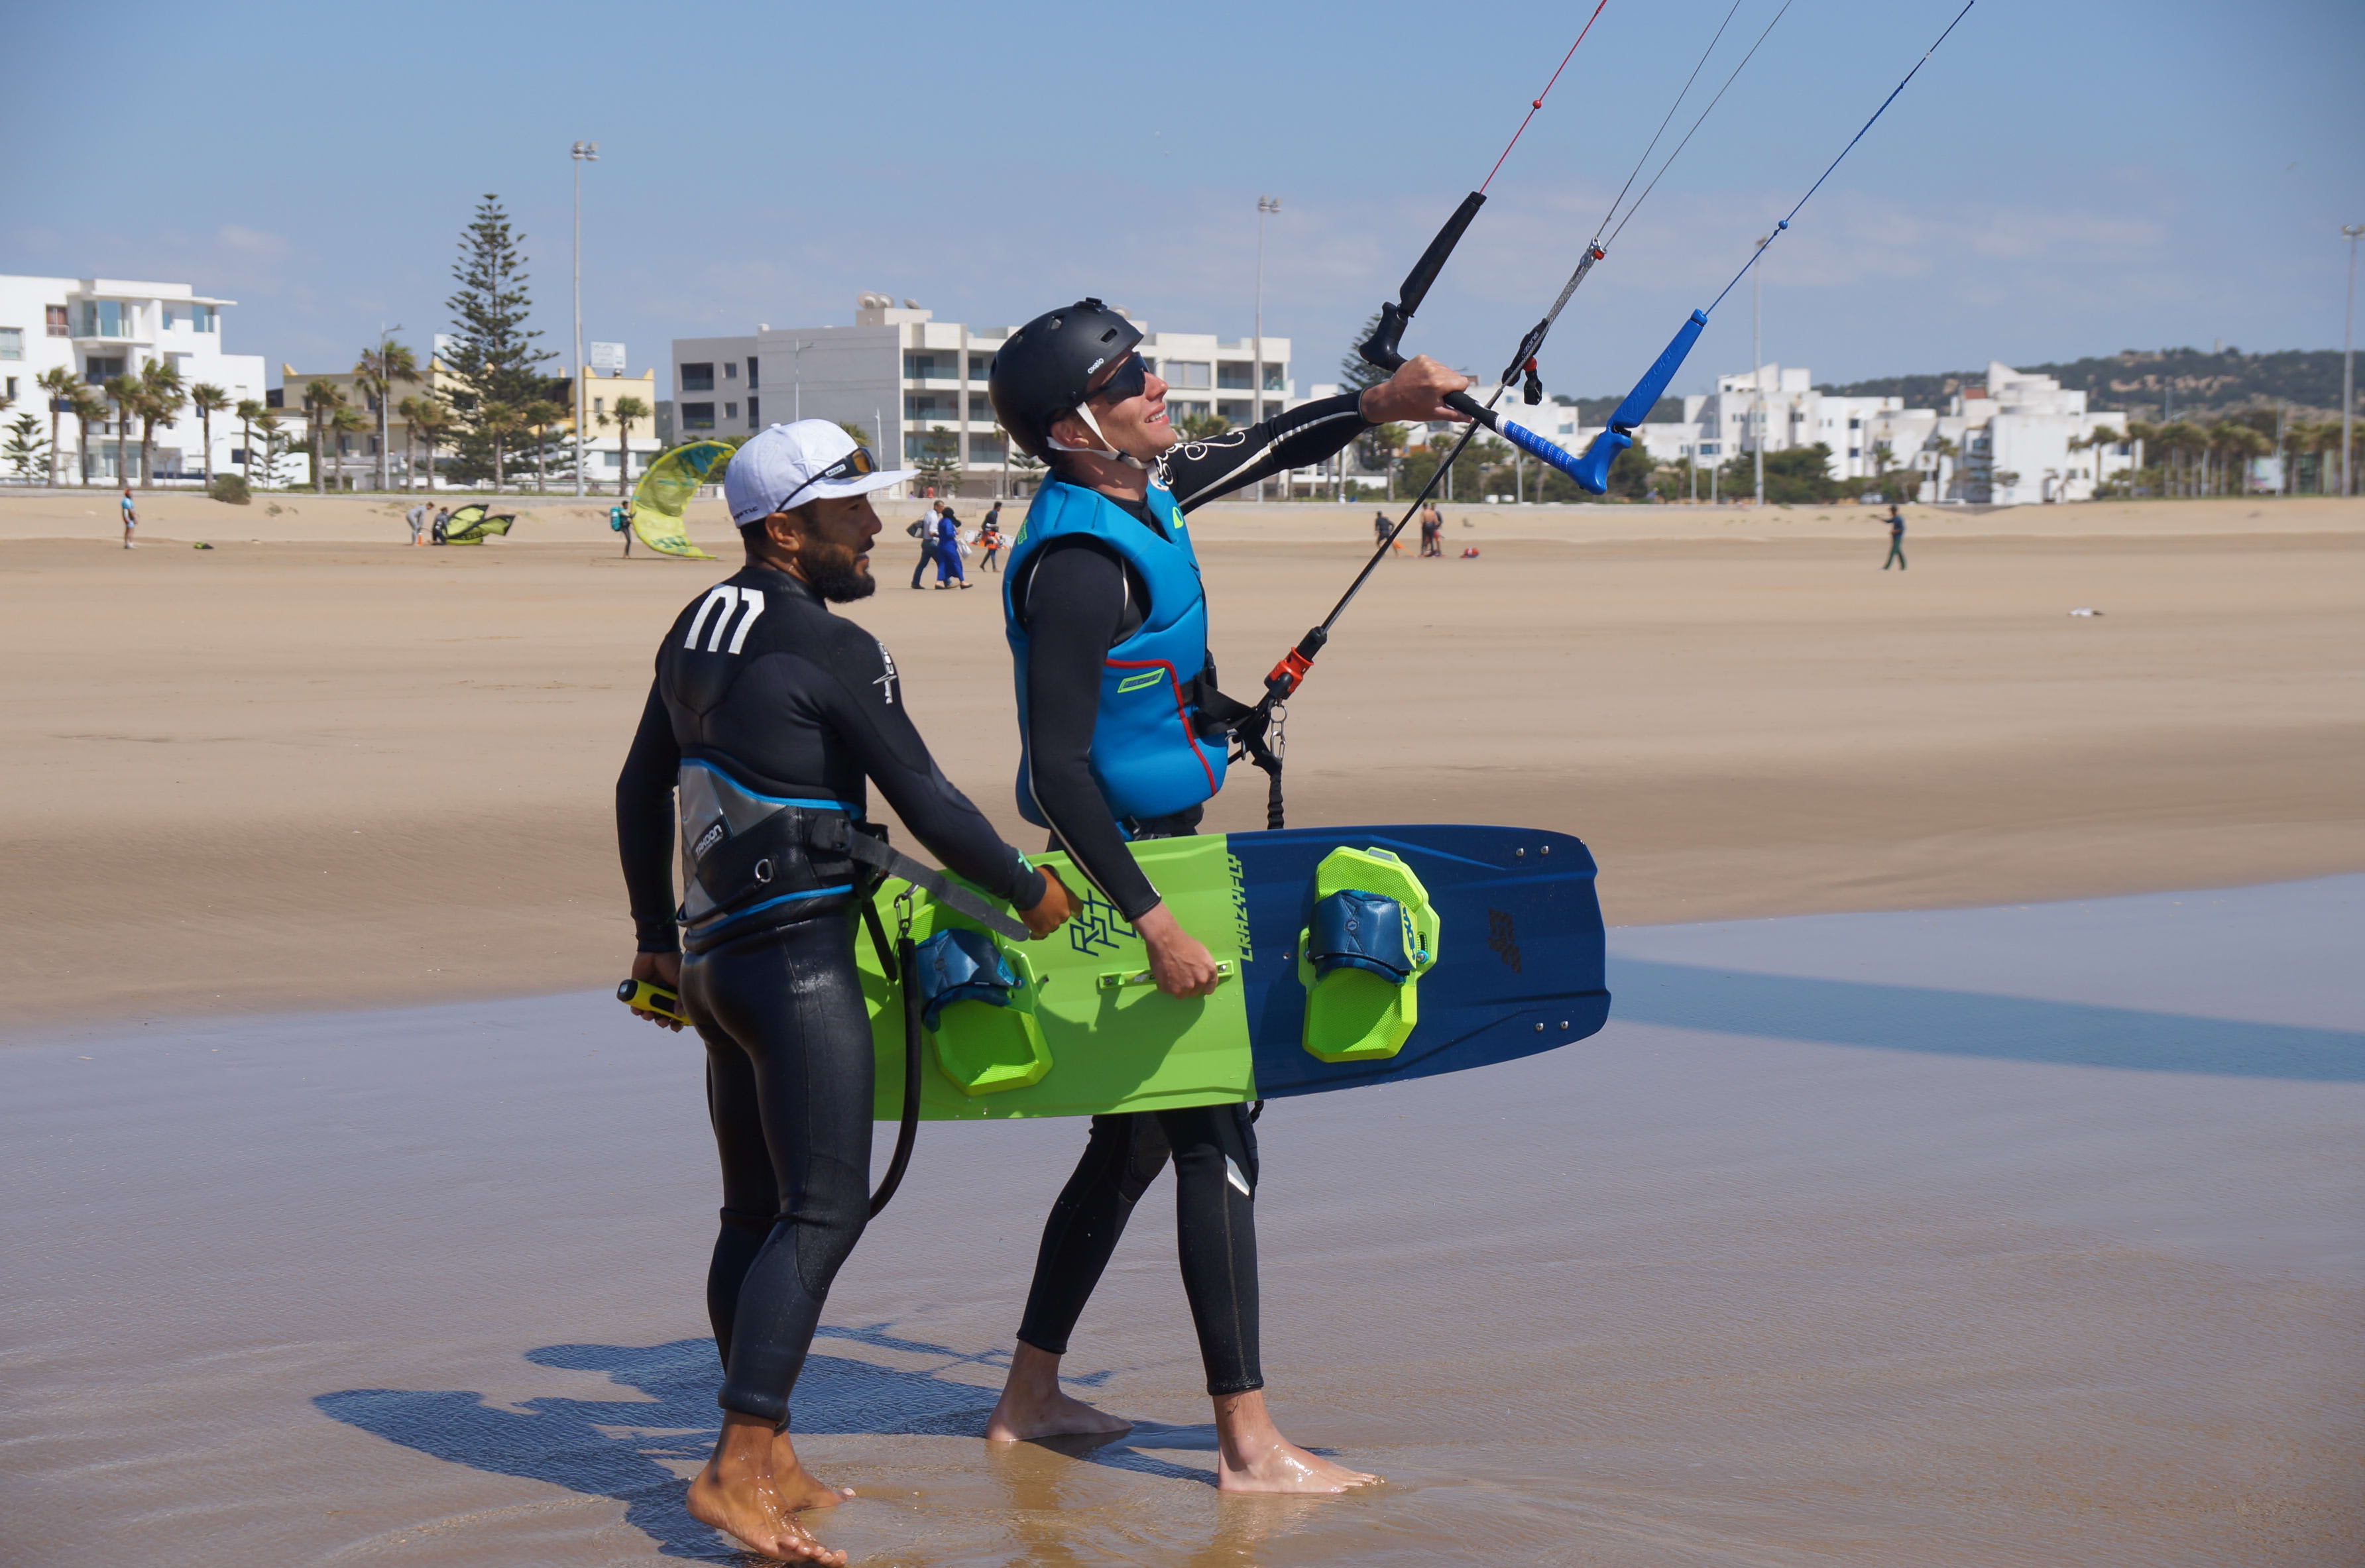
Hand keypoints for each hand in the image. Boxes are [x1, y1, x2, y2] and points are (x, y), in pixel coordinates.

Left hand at [630, 949, 682, 1031]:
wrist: (655, 950)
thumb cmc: (672, 963)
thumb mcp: (680, 981)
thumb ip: (681, 998)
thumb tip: (679, 1015)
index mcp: (676, 995)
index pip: (678, 1013)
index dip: (677, 1023)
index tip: (675, 1027)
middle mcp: (663, 996)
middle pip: (663, 1016)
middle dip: (662, 1021)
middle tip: (661, 1021)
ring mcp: (650, 994)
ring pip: (649, 1013)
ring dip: (648, 1017)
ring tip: (648, 1014)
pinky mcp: (638, 991)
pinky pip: (636, 1005)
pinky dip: (636, 1010)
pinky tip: (638, 1009)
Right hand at [1021, 866, 1074, 937]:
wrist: (1026, 889)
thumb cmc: (1039, 878)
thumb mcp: (1052, 873)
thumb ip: (1057, 880)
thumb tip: (1054, 881)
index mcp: (1070, 900)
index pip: (1078, 908)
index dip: (1075, 911)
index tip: (1075, 914)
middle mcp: (1064, 914)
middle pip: (1062, 917)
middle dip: (1055, 913)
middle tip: (1044, 907)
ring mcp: (1053, 924)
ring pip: (1051, 926)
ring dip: (1046, 922)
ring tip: (1035, 916)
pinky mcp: (1041, 930)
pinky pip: (1040, 935)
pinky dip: (1037, 934)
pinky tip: (1032, 933)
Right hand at [1134, 903, 1221, 998]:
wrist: (1165, 940)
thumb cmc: (1183, 943)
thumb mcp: (1202, 953)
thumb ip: (1204, 968)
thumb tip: (1202, 976)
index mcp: (1209, 971)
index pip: (1209, 988)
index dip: (1202, 987)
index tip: (1197, 985)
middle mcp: (1200, 981)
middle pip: (1194, 992)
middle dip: (1188, 986)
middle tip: (1180, 975)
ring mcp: (1185, 986)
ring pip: (1181, 994)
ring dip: (1176, 987)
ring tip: (1171, 974)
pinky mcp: (1171, 989)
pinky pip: (1168, 991)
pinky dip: (1165, 985)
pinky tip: (1164, 973)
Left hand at [1358, 354, 1472, 424]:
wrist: (1390, 399)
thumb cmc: (1412, 408)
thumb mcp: (1434, 413)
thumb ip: (1454, 415)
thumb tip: (1470, 418)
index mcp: (1439, 384)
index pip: (1463, 381)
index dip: (1458, 390)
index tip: (1449, 395)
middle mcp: (1433, 370)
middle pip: (1454, 375)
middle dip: (1448, 384)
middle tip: (1435, 393)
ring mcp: (1426, 362)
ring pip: (1444, 368)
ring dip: (1440, 376)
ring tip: (1427, 387)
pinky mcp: (1420, 358)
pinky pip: (1434, 363)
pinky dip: (1431, 371)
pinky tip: (1422, 379)